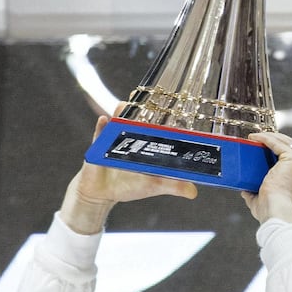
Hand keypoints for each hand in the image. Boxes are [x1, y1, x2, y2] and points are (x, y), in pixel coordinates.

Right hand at [61, 116, 197, 233]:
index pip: (158, 125)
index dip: (165, 115)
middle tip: (149, 98)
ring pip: (117, 120)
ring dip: (120, 112)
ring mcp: (114, 138)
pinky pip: (98, 133)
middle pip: (137, 116)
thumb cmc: (130, 185)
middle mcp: (131, 136)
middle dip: (142, 106)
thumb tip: (193, 192)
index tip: (174, 107)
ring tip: (124, 106)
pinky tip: (104, 120)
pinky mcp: (98, 144)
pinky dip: (101, 127)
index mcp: (147, 143)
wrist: (103, 193)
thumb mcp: (154, 185)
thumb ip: (173, 186)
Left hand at [240, 131, 291, 224]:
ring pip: (287, 142)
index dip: (283, 152)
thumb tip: (246, 192)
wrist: (277, 212)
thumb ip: (256, 196)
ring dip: (271, 137)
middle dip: (278, 141)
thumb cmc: (272, 212)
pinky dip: (266, 138)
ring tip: (256, 137)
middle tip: (261, 141)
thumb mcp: (265, 203)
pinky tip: (255, 138)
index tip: (268, 151)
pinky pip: (278, 143)